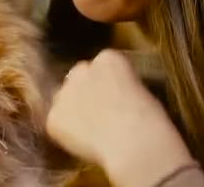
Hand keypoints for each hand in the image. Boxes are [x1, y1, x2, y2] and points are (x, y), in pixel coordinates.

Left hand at [46, 49, 193, 185]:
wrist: (135, 145)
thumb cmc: (150, 121)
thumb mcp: (141, 91)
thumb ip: (120, 86)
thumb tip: (112, 97)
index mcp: (108, 58)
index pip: (101, 65)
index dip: (107, 84)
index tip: (115, 98)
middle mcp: (81, 70)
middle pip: (77, 76)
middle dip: (84, 91)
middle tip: (97, 113)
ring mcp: (63, 93)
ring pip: (63, 99)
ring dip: (72, 110)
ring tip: (90, 132)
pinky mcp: (53, 117)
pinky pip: (56, 124)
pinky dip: (65, 134)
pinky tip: (83, 144)